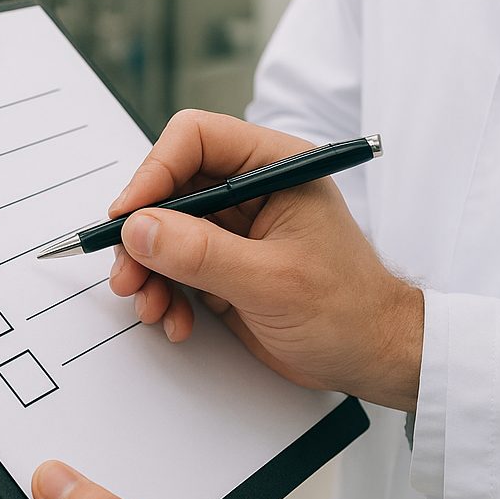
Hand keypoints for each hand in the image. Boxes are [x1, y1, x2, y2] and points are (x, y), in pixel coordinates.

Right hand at [109, 110, 423, 411]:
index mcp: (275, 167)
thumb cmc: (348, 311)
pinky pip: (174, 268)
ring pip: (164, 230)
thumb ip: (201, 253)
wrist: (373, 360)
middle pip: (170, 186)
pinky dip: (165, 294)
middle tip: (127, 273)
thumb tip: (139, 229)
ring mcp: (236, 229)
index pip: (196, 138)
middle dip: (142, 232)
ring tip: (151, 307)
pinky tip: (176, 321)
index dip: (154, 171)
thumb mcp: (271, 282)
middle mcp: (251, 189)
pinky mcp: (225, 266)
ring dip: (148, 270)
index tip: (128, 216)